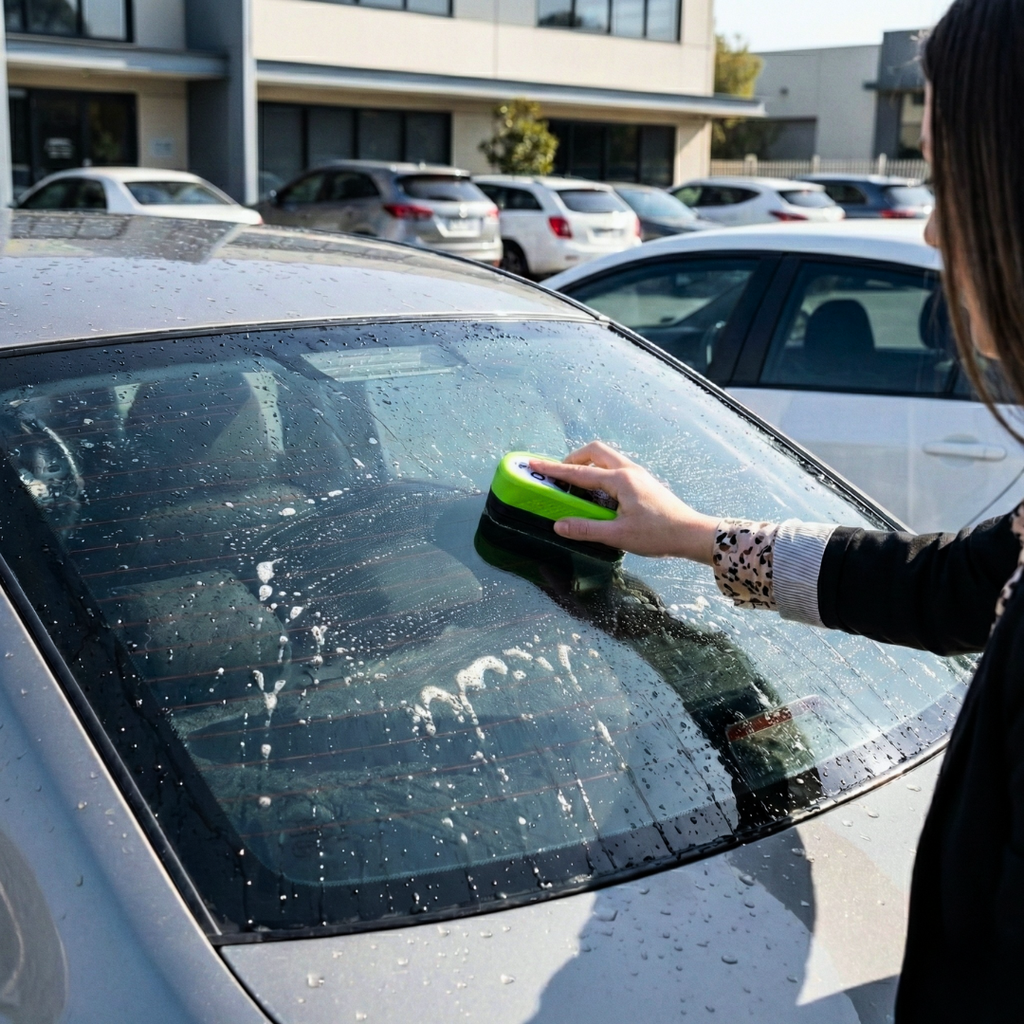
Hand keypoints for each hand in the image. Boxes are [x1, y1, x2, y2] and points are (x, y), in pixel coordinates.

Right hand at [529, 441, 719, 563]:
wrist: (691, 534)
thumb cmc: (658, 534)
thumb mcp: (618, 535)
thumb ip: (586, 529)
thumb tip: (559, 525)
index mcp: (620, 480)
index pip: (579, 472)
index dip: (554, 470)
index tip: (534, 464)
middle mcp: (628, 470)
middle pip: (594, 452)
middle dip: (573, 459)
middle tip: (558, 475)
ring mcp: (638, 474)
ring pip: (606, 457)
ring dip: (587, 465)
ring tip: (575, 485)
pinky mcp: (643, 482)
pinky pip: (615, 467)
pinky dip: (599, 472)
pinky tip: (598, 493)